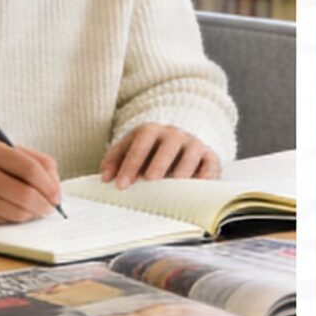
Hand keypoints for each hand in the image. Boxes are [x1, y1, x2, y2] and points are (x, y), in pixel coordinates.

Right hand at [0, 139, 63, 224]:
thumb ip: (30, 159)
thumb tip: (55, 184)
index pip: (29, 168)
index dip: (49, 184)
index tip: (57, 194)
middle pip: (25, 194)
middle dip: (44, 204)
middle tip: (50, 207)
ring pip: (16, 212)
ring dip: (32, 214)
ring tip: (35, 210)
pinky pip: (2, 222)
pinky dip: (15, 219)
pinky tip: (15, 213)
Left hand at [99, 124, 220, 189]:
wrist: (177, 145)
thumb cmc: (148, 153)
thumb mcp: (129, 151)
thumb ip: (115, 162)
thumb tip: (105, 177)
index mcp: (150, 131)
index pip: (140, 144)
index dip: (130, 164)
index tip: (121, 184)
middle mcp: (173, 134)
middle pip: (168, 144)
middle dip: (158, 162)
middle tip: (150, 179)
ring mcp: (193, 144)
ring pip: (191, 152)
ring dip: (183, 167)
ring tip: (175, 182)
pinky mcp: (209, 156)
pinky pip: (211, 163)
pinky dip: (207, 173)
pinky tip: (201, 182)